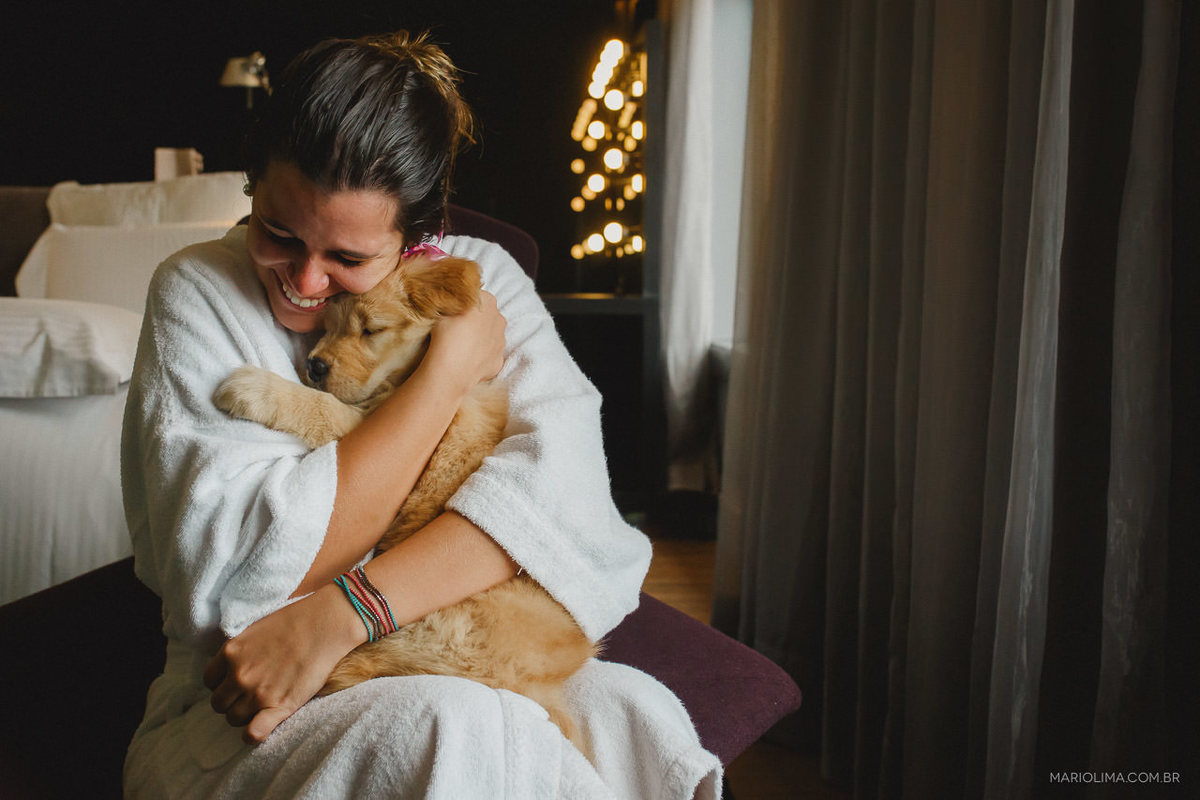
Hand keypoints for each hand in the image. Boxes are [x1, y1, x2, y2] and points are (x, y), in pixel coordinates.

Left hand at [203, 585, 363, 743]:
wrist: (326, 625)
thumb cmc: (295, 620)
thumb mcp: (255, 628)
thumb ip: (238, 650)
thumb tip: (231, 665)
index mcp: (231, 653)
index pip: (209, 681)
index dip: (221, 683)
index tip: (234, 683)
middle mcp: (240, 675)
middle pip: (219, 703)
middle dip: (230, 701)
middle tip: (247, 695)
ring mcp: (259, 693)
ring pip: (233, 719)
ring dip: (243, 715)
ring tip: (258, 707)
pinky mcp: (280, 706)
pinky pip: (254, 733)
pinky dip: (252, 735)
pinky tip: (256, 730)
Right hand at [424, 289, 505, 391]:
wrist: (451, 370)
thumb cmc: (445, 335)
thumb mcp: (442, 308)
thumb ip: (452, 302)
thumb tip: (450, 301)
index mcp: (488, 302)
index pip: (477, 296)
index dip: (464, 303)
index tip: (453, 311)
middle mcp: (499, 320)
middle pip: (486, 316)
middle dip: (474, 320)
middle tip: (456, 329)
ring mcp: (501, 342)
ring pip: (489, 336)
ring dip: (478, 338)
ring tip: (460, 346)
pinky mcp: (498, 361)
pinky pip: (488, 355)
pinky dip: (479, 357)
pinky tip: (466, 360)